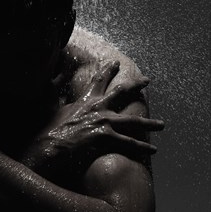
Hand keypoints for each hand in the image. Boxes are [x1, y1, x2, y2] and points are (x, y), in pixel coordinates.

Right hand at [35, 61, 163, 166]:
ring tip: (162, 125)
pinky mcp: (106, 138)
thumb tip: (51, 82)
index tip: (115, 62)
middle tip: (146, 80)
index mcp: (86, 100)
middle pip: (121, 92)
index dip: (107, 70)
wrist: (49, 146)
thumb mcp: (52, 107)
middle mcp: (98, 107)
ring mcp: (103, 122)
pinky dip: (142, 146)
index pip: (99, 80)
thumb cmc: (49, 129)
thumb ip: (55, 95)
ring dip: (149, 123)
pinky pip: (129, 143)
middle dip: (135, 85)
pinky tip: (153, 149)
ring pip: (132, 121)